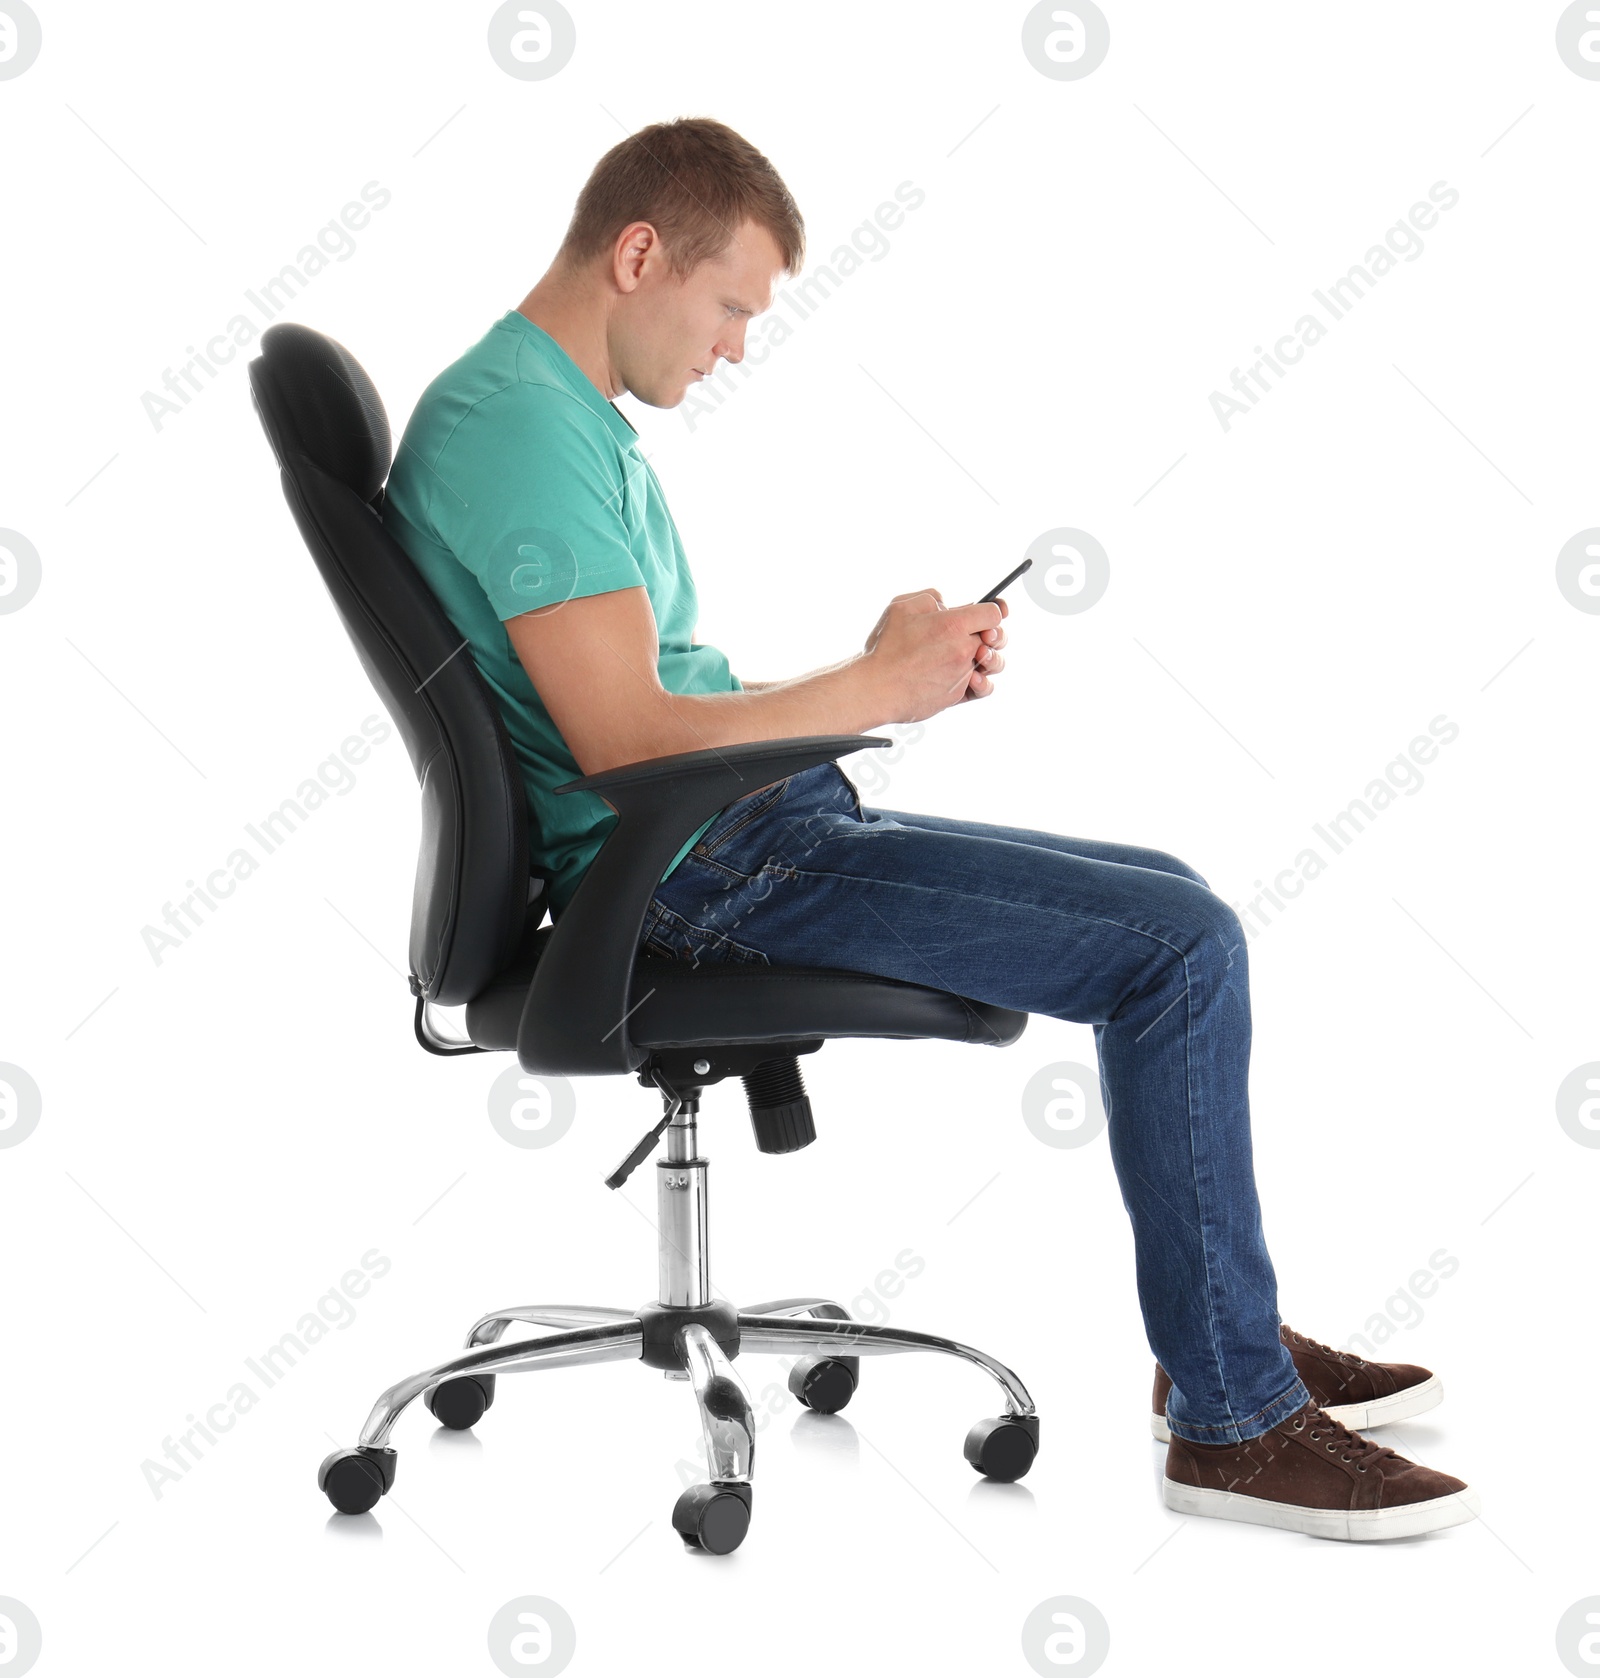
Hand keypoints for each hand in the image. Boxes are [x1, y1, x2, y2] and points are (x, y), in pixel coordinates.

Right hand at [861, 587, 1006, 722]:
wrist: (876, 689)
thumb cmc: (885, 649)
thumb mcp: (901, 606)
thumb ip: (931, 598)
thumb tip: (946, 604)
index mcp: (953, 624)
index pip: (993, 613)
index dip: (992, 609)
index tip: (985, 612)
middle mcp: (963, 650)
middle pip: (997, 637)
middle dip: (991, 632)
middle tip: (977, 633)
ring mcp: (962, 674)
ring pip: (994, 664)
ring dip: (989, 657)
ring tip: (975, 656)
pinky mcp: (957, 695)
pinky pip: (983, 689)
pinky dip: (982, 683)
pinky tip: (971, 678)